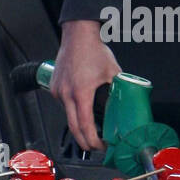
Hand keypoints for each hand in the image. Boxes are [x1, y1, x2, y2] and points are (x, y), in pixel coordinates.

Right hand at [51, 20, 121, 150]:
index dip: (93, 140)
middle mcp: (66, 94)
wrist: (78, 34)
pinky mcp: (55, 87)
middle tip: (95, 146)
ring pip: (67, 116)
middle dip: (84, 141)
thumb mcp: (113, 73)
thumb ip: (118, 90)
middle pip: (73, 128)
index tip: (101, 145)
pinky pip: (63, 104)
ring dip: (78, 124)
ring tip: (91, 127)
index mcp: (81, 93)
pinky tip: (81, 107)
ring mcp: (58, 91)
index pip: (85, 125)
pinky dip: (72, 110)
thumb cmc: (94, 50)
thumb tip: (124, 104)